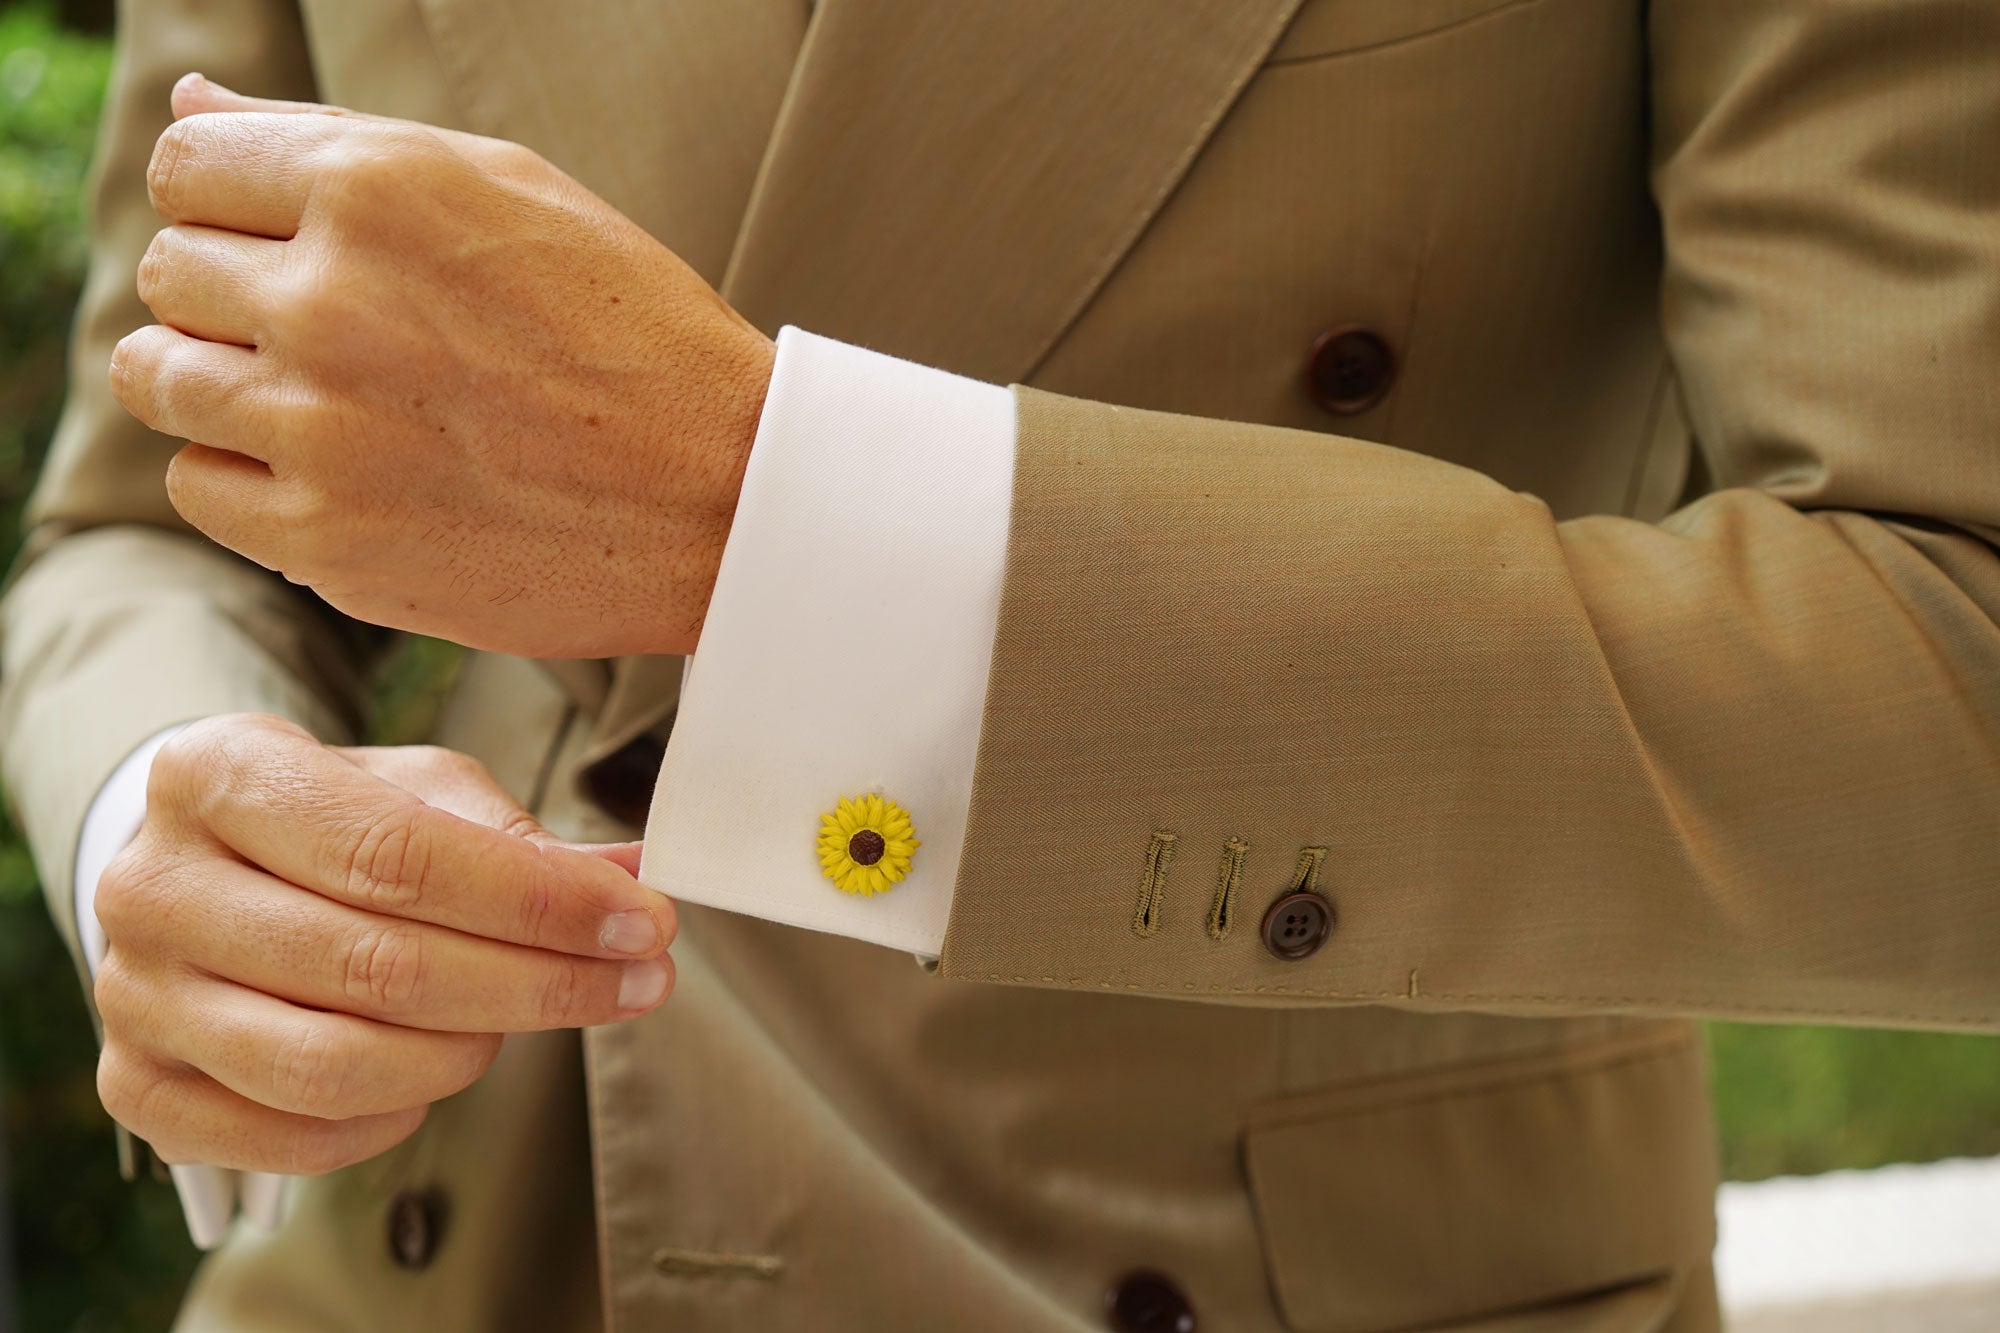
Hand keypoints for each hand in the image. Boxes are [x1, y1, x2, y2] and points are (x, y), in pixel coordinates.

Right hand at [91, 713, 674, 1175]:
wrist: (200, 872)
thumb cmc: (329, 822)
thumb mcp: (418, 789)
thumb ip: (520, 837)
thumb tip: (638, 879)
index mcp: (217, 773)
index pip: (397, 853)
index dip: (536, 901)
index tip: (643, 921)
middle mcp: (151, 885)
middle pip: (376, 966)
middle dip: (537, 982)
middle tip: (637, 980)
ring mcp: (133, 995)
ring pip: (334, 1066)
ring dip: (470, 1054)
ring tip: (527, 1020)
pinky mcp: (138, 1089)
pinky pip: (293, 1138)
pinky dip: (394, 1116)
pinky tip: (442, 1068)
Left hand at [109, 75, 775, 658]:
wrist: (725, 498)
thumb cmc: (631, 334)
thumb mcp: (510, 190)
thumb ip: (334, 140)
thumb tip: (191, 102)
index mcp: (374, 188)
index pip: (184, 168)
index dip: (230, 207)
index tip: (289, 249)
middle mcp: (328, 300)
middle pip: (168, 274)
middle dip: (232, 297)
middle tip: (335, 337)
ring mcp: (320, 428)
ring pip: (157, 379)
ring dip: (222, 384)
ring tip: (325, 404)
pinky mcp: (325, 539)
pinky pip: (199, 487)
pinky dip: (248, 479)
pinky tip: (336, 473)